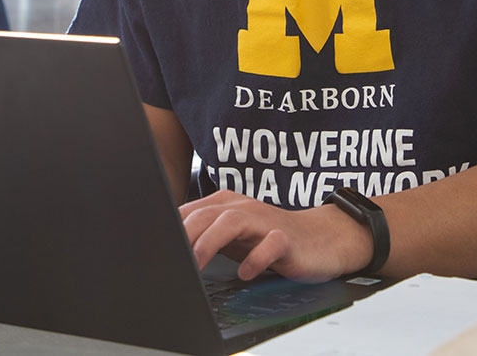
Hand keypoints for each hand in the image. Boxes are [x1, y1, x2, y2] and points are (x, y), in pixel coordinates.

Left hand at [179, 189, 372, 283]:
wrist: (319, 240)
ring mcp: (266, 221)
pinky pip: (270, 244)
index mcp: (227, 205)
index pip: (192, 211)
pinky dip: (255, 258)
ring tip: (197, 263)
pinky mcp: (286, 238)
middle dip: (186, 235)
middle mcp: (244, 207)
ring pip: (233, 221)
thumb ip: (205, 237)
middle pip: (207, 213)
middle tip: (173, 258)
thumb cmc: (270, 238)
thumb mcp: (233, 238)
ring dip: (210, 242)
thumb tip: (171, 247)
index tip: (157, 248)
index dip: (172, 228)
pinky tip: (246, 273)